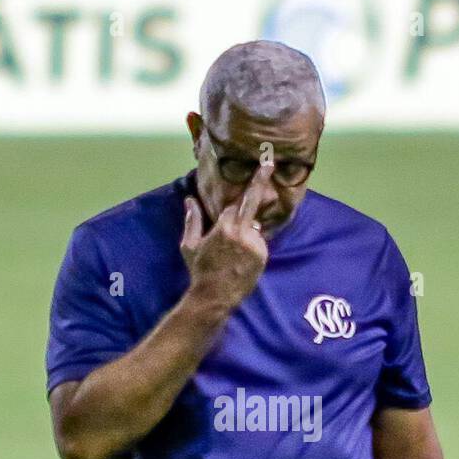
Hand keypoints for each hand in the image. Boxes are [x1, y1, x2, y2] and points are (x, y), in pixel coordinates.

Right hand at [179, 163, 271, 308]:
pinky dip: (252, 246)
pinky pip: (259, 243)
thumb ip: (192, 220)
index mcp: (224, 227)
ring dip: (247, 233)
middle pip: (253, 202)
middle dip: (261, 181)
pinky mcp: (263, 256)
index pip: (238, 199)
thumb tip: (189, 200)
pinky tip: (240, 259)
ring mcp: (255, 244)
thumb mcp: (190, 245)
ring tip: (232, 253)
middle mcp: (243, 232)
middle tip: (269, 162)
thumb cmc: (200, 270)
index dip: (247, 186)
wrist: (215, 297)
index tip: (264, 164)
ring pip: (254, 228)